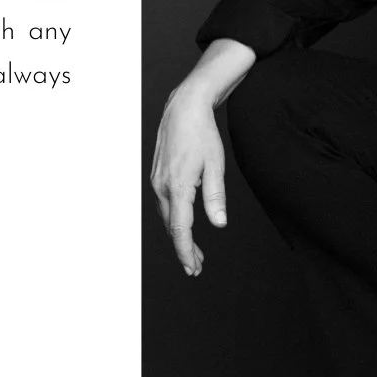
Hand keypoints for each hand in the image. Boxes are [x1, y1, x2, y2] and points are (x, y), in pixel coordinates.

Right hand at [150, 81, 227, 275]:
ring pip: (167, 217)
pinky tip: (184, 225)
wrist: (183, 108)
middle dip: (183, 249)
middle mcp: (162, 186)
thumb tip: (219, 223)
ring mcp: (157, 181)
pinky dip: (174, 220)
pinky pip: (165, 205)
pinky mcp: (157, 176)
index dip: (186, 251)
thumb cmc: (202, 133)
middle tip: (196, 267)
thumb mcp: (216, 165)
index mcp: (177, 186)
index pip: (180, 229)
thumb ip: (216, 197)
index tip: (191, 268)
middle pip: (171, 227)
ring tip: (194, 252)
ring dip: (179, 236)